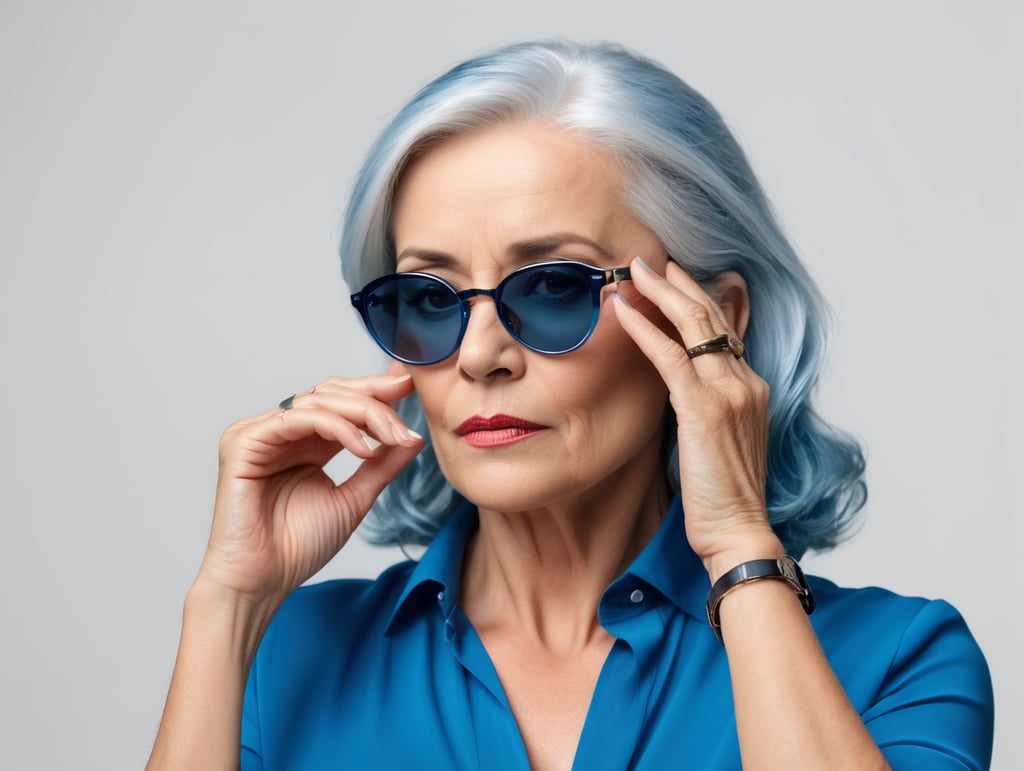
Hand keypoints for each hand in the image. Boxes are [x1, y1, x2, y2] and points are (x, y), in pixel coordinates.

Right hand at [195, 373, 422, 604]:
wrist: (263, 581)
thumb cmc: (298, 547)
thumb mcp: (355, 498)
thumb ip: (382, 465)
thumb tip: (414, 436)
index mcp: (305, 441)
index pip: (342, 401)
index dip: (376, 390)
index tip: (412, 385)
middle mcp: (282, 431)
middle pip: (332, 393)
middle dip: (375, 399)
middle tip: (407, 411)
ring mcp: (260, 432)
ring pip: (318, 401)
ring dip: (364, 414)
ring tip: (394, 437)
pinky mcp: (244, 440)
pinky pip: (298, 419)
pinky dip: (337, 427)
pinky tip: (364, 448)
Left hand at [611, 258, 782, 578]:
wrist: (739, 531)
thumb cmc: (724, 496)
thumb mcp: (720, 442)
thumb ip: (705, 408)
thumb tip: (678, 391)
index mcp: (751, 389)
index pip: (724, 331)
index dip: (697, 301)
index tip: (674, 280)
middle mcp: (745, 382)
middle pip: (711, 317)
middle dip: (678, 284)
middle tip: (651, 261)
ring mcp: (729, 392)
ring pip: (693, 326)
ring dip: (660, 293)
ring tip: (633, 271)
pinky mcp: (704, 408)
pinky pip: (670, 356)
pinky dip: (645, 329)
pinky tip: (624, 310)